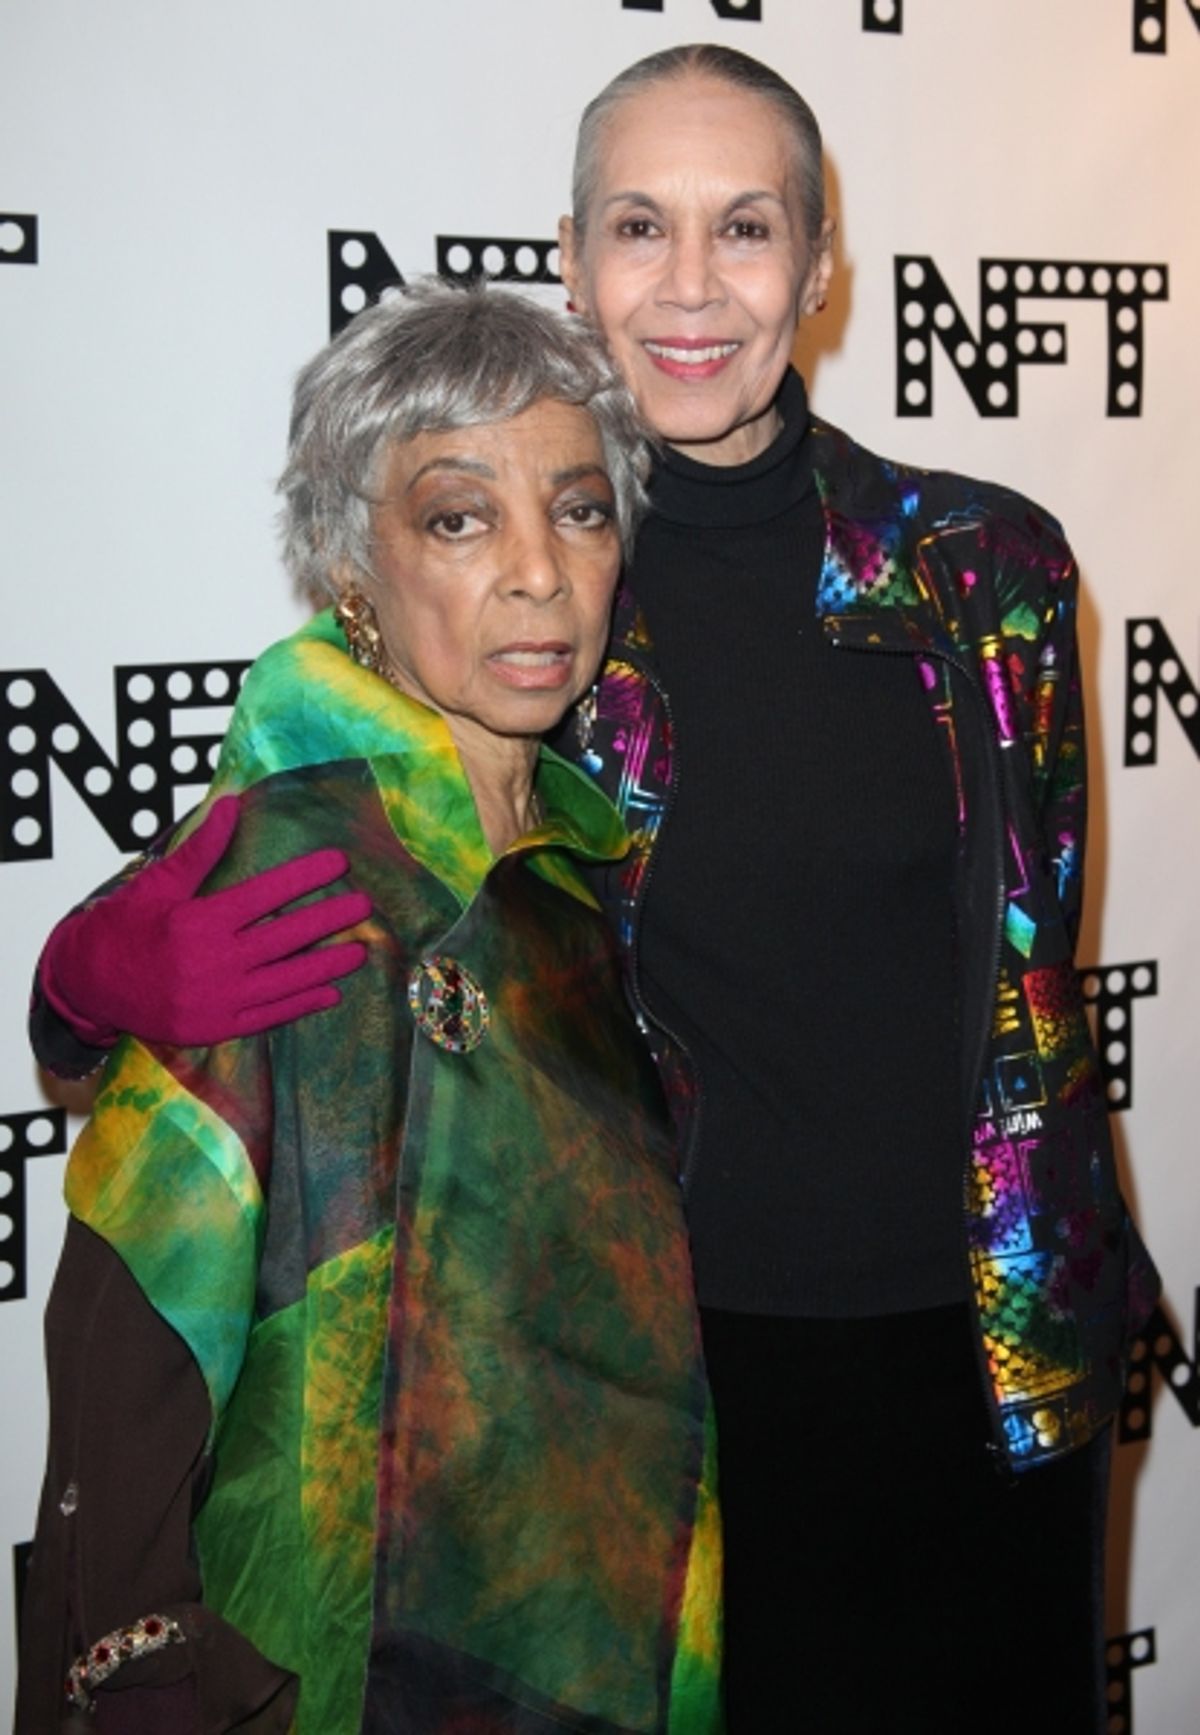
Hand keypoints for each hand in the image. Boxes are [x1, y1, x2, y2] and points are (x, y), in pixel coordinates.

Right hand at [40, 795, 371, 1045]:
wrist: (88, 985)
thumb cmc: (122, 928)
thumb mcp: (157, 884)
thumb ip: (200, 849)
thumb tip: (229, 805)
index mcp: (199, 921)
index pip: (265, 893)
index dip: (305, 876)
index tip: (338, 862)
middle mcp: (211, 962)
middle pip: (285, 937)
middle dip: (329, 919)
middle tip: (364, 905)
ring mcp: (216, 999)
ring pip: (285, 980)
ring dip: (326, 966)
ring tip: (360, 952)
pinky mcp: (216, 1027)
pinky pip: (269, 1016)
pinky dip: (301, 1004)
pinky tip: (329, 993)